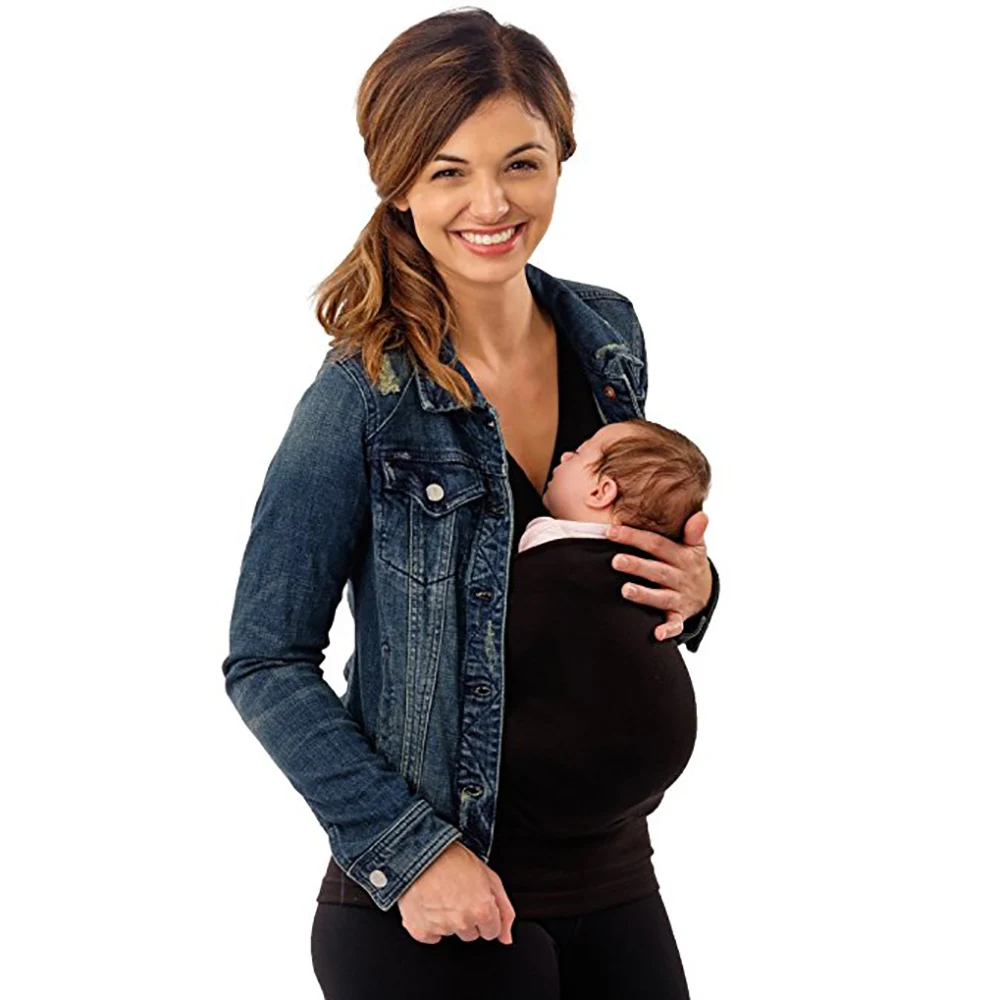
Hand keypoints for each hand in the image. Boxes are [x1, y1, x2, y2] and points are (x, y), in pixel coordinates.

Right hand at [397, 840, 515, 945]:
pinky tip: (430, 904)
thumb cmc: (453, 858)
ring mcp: (441, 928)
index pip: (492, 932)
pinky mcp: (421, 930)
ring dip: (449, 920)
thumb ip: (504, 910)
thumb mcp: (489, 876)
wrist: (421, 851)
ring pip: (451, 933)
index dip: (486, 915)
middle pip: (471, 934)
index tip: (477, 902)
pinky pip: (431, 937)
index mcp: (482, 910)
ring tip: (442, 895)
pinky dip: (429, 924)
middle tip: (459, 895)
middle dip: (468, 918)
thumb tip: (506, 938)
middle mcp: (463, 922)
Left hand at [608, 511, 711, 641]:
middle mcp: (680, 577)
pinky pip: (675, 624)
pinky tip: (656, 634)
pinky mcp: (680, 616)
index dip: (634, 537)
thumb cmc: (690, 563)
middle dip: (637, 566)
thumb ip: (694, 532)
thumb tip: (701, 515)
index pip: (656, 544)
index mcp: (681, 556)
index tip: (611, 532)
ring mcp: (680, 597)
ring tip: (625, 590)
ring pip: (662, 597)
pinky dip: (667, 630)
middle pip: (657, 571)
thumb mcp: (696, 546)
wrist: (706, 592)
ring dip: (644, 595)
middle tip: (616, 561)